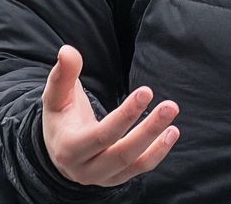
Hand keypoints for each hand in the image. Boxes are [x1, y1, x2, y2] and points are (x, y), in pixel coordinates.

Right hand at [42, 46, 179, 186]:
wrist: (59, 150)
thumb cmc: (60, 117)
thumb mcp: (56, 96)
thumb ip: (63, 74)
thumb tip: (68, 51)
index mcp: (69, 148)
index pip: (102, 135)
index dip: (126, 115)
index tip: (147, 91)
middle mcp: (85, 169)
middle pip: (121, 153)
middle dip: (149, 130)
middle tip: (171, 106)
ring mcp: (102, 178)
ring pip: (134, 164)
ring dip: (158, 144)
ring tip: (174, 124)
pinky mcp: (116, 179)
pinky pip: (139, 169)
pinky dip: (157, 153)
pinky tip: (170, 134)